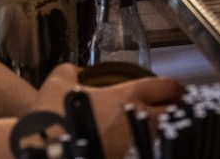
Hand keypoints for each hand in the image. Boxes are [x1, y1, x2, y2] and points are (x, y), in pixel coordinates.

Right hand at [34, 64, 184, 158]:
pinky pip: (144, 152)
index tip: (178, 91)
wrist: (40, 147)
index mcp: (129, 96)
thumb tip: (74, 69)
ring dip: (164, 132)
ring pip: (163, 136)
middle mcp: (137, 119)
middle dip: (177, 112)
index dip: (177, 88)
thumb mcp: (58, 82)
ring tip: (159, 130)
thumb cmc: (50, 114)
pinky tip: (140, 147)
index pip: (168, 87)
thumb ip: (71, 71)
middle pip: (174, 114)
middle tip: (176, 111)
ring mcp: (133, 144)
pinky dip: (146, 149)